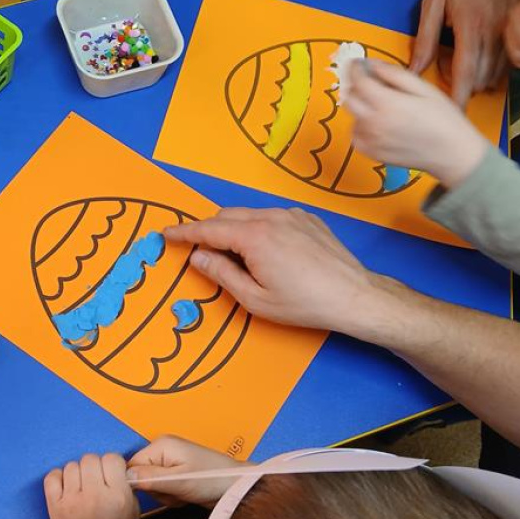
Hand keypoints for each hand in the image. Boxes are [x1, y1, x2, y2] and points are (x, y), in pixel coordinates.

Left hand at [44, 454, 138, 518]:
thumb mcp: (134, 513)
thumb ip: (126, 486)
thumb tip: (115, 466)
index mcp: (118, 497)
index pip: (112, 458)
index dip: (113, 465)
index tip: (111, 475)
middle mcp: (95, 496)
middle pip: (91, 458)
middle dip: (95, 468)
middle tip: (96, 483)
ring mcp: (72, 500)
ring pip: (72, 465)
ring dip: (78, 474)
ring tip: (82, 489)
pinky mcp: (54, 506)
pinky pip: (53, 476)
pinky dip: (59, 478)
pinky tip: (67, 489)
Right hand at [126, 435, 244, 507]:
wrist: (238, 487)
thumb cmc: (214, 480)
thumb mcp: (180, 481)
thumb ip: (152, 479)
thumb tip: (126, 477)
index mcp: (161, 445)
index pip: (132, 466)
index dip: (142, 484)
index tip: (159, 490)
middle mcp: (163, 450)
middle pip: (141, 477)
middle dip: (158, 491)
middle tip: (176, 492)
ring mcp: (170, 461)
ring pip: (152, 486)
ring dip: (166, 495)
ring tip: (184, 493)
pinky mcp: (176, 472)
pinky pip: (163, 488)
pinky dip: (173, 496)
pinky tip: (186, 495)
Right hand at [164, 207, 381, 334]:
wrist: (353, 296)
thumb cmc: (304, 303)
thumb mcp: (254, 298)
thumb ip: (221, 274)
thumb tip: (198, 257)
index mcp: (255, 237)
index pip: (208, 229)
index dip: (184, 232)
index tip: (166, 234)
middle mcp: (272, 217)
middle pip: (226, 216)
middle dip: (209, 231)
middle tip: (204, 256)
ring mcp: (292, 215)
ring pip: (249, 215)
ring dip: (236, 231)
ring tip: (241, 261)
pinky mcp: (307, 218)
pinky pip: (272, 217)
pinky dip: (260, 229)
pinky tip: (269, 254)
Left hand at [345, 59, 489, 187]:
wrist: (453, 153)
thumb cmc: (444, 120)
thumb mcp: (424, 88)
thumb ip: (395, 74)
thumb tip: (374, 65)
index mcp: (387, 104)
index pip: (358, 81)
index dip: (356, 68)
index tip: (359, 64)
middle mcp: (374, 123)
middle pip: (349, 98)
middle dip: (356, 86)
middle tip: (370, 82)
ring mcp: (372, 141)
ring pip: (352, 117)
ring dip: (360, 107)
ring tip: (381, 106)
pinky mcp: (373, 154)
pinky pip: (356, 136)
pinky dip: (361, 127)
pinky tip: (377, 124)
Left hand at [411, 0, 519, 104]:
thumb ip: (426, 37)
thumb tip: (415, 68)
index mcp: (471, 28)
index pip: (463, 74)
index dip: (456, 99)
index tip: (448, 116)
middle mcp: (495, 36)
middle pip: (478, 81)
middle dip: (460, 86)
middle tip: (443, 71)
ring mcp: (510, 37)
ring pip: (492, 77)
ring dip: (474, 79)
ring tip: (457, 59)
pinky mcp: (518, 35)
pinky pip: (504, 66)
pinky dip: (489, 70)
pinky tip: (476, 56)